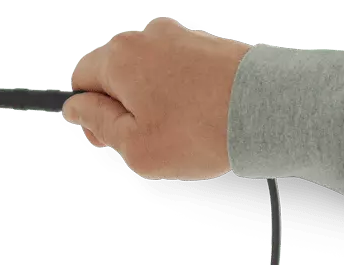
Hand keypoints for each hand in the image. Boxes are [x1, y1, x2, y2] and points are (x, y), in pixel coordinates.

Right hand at [62, 17, 250, 180]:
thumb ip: (99, 125)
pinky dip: (188, 93)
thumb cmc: (203, 132)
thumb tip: (76, 108)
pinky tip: (206, 118)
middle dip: (127, 108)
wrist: (267, 111)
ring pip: (153, 73)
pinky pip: (185, 71)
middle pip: (118, 75)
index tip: (109, 139)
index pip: (82, 80)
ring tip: (186, 132)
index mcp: (120, 58)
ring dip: (159, 102)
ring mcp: (182, 37)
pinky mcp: (211, 45)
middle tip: (153, 141)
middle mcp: (148, 37)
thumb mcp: (137, 147)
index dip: (89, 114)